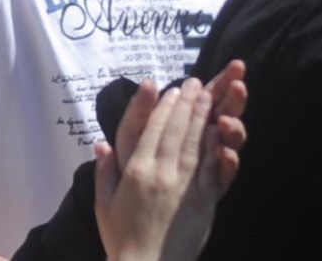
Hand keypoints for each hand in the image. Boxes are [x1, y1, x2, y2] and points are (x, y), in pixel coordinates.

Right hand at [98, 63, 242, 260]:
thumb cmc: (122, 239)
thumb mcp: (104, 204)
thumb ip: (104, 172)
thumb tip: (101, 144)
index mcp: (136, 171)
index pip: (153, 129)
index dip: (163, 107)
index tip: (172, 89)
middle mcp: (162, 173)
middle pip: (176, 130)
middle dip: (186, 103)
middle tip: (195, 82)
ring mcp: (185, 187)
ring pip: (195, 144)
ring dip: (202, 117)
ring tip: (209, 96)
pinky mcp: (204, 203)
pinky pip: (210, 169)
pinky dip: (215, 147)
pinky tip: (220, 131)